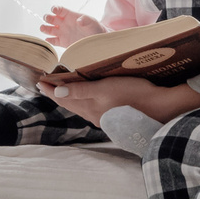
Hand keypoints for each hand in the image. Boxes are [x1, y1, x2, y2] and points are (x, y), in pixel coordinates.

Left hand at [39, 73, 199, 126]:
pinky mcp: (115, 115)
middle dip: (57, 94)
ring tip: (61, 89)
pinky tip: (86, 99)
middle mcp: (95, 116)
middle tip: (45, 84)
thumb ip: (80, 91)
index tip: (38, 80)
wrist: (161, 107)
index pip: (64, 98)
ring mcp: (105, 117)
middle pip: (70, 104)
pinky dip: (83, 101)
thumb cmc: (134, 94)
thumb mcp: (105, 88)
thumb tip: (56, 92)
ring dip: (70, 98)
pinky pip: (92, 108)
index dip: (51, 89)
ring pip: (81, 107)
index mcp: (90, 109)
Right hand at [40, 5, 105, 44]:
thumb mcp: (92, 22)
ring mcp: (62, 33)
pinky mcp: (62, 42)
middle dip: (47, 18)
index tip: (54, 10)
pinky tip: (48, 40)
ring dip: (44, 28)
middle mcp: (63, 23)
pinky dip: (49, 41)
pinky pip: (53, 41)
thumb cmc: (94, 27)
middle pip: (51, 19)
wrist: (97, 40)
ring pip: (49, 30)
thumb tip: (79, 21)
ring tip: (43, 28)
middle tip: (47, 19)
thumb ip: (85, 20)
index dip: (55, 9)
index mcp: (69, 15)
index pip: (59, 10)